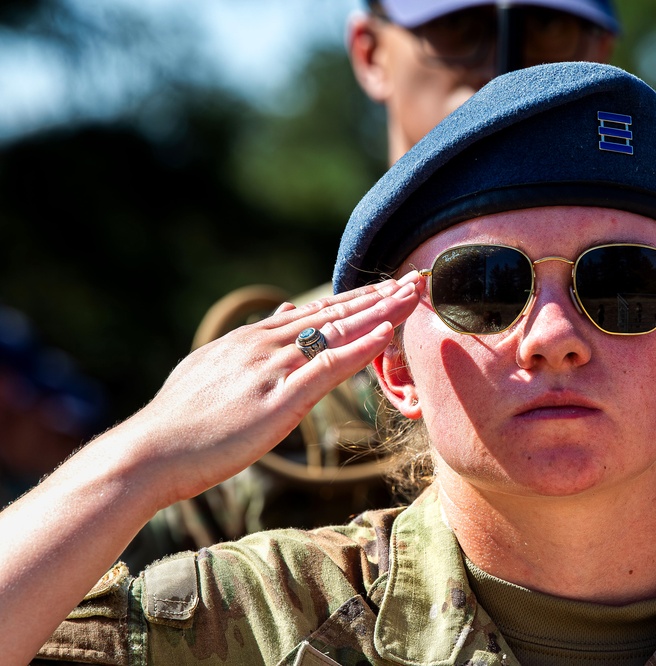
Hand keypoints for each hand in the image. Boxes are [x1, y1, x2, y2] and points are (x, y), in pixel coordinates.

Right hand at [124, 271, 422, 506]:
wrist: (150, 452)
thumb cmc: (180, 421)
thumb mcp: (213, 367)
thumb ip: (252, 341)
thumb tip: (286, 310)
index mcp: (251, 339)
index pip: (315, 313)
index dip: (354, 300)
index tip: (385, 288)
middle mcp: (265, 345)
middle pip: (333, 314)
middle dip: (377, 297)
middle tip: (414, 280)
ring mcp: (272, 370)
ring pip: (336, 333)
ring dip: (380, 313)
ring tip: (413, 296)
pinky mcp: (278, 401)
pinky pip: (327, 367)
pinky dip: (360, 349)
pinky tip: (386, 334)